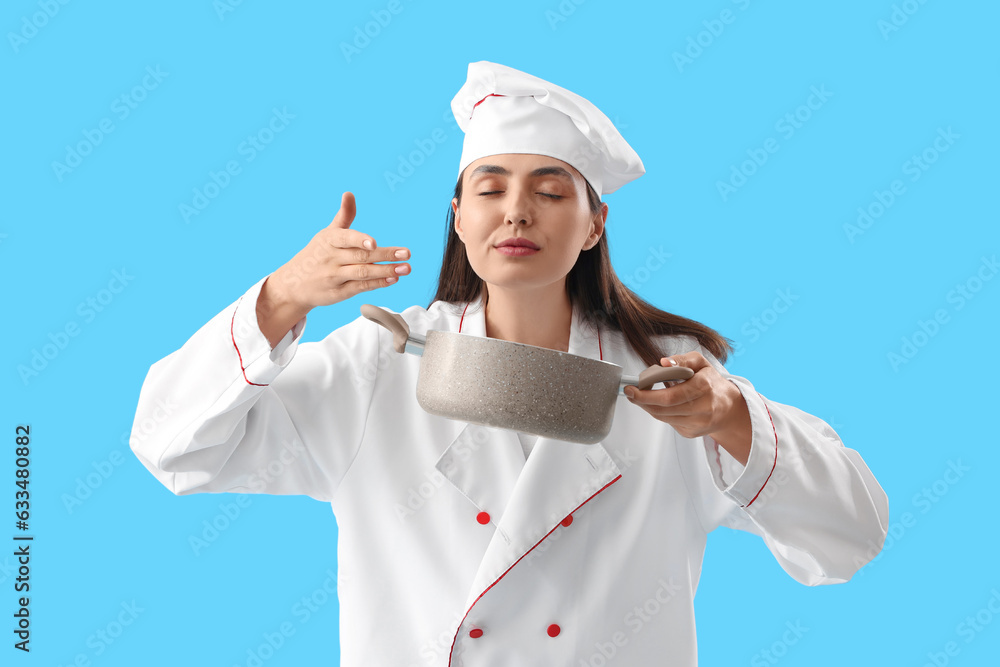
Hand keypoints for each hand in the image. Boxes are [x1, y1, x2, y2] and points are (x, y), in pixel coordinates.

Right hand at [256, 192, 410, 346]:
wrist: (295, 283)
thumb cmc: (317, 254)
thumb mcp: (327, 234)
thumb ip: (344, 216)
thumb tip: (349, 193)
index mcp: (328, 240)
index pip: (345, 239)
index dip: (360, 240)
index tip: (374, 242)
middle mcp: (331, 259)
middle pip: (361, 257)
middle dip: (385, 255)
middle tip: (406, 253)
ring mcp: (334, 277)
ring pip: (362, 273)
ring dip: (386, 271)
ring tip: (405, 268)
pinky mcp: (338, 293)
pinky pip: (361, 287)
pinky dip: (378, 283)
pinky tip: (393, 278)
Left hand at [623, 352, 751, 464]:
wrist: (729, 407)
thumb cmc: (711, 382)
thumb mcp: (701, 363)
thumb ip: (682, 360)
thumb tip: (664, 363)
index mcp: (705, 386)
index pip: (671, 396)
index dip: (648, 395)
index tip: (632, 389)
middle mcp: (704, 408)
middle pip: (664, 409)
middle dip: (643, 401)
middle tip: (630, 393)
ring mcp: (698, 423)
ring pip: (664, 418)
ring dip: (649, 407)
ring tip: (641, 397)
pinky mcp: (692, 433)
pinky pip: (669, 423)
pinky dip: (661, 413)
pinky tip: (661, 405)